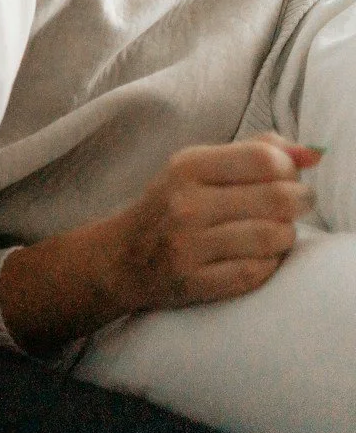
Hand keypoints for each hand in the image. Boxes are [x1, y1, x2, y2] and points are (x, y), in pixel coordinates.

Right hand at [99, 134, 319, 311]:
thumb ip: (254, 151)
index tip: (287, 177)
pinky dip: (266, 265)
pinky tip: (255, 257)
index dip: (289, 169)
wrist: (121, 256)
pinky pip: (257, 272)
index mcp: (187, 167)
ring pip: (273, 237)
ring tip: (272, 233)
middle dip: (300, 202)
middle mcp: (185, 204)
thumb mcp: (198, 166)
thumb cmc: (172, 205)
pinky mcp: (194, 281)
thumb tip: (311, 154)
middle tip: (295, 206)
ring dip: (284, 236)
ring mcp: (188, 245)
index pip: (264, 159)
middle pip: (278, 198)